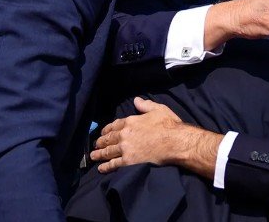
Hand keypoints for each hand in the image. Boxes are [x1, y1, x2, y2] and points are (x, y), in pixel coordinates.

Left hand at [91, 97, 222, 177]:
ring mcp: (125, 149)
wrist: (175, 142)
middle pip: (109, 139)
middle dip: (101, 142)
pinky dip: (106, 167)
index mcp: (130, 121)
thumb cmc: (169, 125)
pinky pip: (114, 164)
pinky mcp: (128, 162)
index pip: (114, 125)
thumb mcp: (159, 109)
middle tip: (96, 145)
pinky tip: (101, 168)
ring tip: (94, 156)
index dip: (107, 129)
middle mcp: (124, 134)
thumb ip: (146, 105)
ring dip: (99, 154)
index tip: (103, 132)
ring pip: (108, 152)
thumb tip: (136, 99)